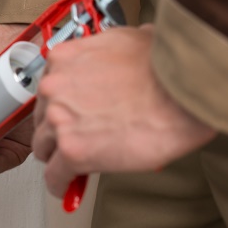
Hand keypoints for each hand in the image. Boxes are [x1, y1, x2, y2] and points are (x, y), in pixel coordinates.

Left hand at [32, 25, 215, 197]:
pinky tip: (70, 187)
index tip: (71, 117)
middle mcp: (54, 87)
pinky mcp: (73, 151)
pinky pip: (55, 177)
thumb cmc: (168, 68)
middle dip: (60, 131)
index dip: (62, 107)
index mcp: (65, 59)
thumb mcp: (134, 39)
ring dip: (58, 157)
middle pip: (42, 119)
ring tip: (76, 165)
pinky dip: (62, 185)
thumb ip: (114, 49)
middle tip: (81, 140)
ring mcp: (59, 120)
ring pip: (44, 148)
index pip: (49, 90)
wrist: (185, 90)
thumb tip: (128, 50)